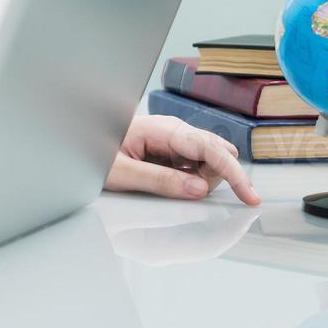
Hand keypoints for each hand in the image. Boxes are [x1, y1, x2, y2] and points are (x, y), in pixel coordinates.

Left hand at [103, 114, 260, 205]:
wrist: (77, 139)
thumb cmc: (93, 151)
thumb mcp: (121, 172)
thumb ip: (160, 181)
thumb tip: (199, 190)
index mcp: (163, 130)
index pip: (211, 150)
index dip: (234, 174)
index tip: (250, 197)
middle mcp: (174, 131)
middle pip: (217, 155)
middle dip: (213, 177)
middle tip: (176, 187)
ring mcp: (174, 140)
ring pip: (208, 163)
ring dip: (198, 179)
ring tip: (158, 180)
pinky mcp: (171, 150)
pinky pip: (194, 167)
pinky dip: (189, 179)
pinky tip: (163, 178)